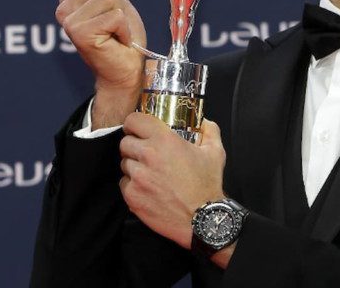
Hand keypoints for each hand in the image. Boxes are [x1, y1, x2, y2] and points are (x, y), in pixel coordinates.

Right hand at [56, 0, 146, 128]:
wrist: (127, 68)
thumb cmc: (122, 35)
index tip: (108, 1)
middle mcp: (63, 7)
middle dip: (116, 0)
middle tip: (113, 21)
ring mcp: (70, 21)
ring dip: (120, 15)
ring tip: (114, 31)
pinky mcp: (81, 34)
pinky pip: (115, 15)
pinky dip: (123, 28)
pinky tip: (116, 40)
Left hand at [119, 115, 226, 249]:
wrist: (201, 218)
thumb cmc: (207, 185)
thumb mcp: (215, 153)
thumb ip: (210, 132)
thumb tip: (205, 122)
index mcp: (164, 140)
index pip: (133, 121)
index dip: (134, 124)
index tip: (138, 129)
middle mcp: (147, 155)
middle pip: (125, 142)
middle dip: (134, 145)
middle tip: (146, 152)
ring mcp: (137, 177)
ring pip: (124, 163)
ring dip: (134, 165)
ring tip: (149, 172)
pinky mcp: (132, 195)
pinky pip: (124, 183)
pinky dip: (132, 184)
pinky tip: (147, 188)